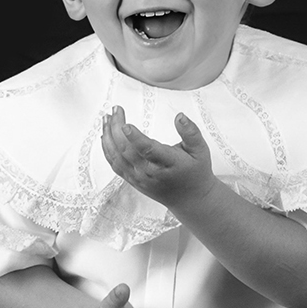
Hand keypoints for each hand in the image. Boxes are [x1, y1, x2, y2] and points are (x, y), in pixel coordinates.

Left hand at [101, 105, 215, 209]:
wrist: (190, 199)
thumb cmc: (195, 172)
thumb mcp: (201, 150)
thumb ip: (191, 133)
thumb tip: (180, 117)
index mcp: (169, 164)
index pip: (149, 150)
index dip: (135, 138)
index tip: (125, 124)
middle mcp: (150, 173)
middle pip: (127, 150)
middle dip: (117, 128)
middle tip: (116, 109)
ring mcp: (139, 178)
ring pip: (117, 157)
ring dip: (108, 136)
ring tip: (107, 118)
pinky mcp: (133, 180)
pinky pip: (115, 165)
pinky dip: (107, 149)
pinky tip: (105, 136)